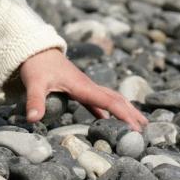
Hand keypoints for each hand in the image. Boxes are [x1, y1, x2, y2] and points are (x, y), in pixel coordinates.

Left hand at [20, 48, 146, 130]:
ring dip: (124, 110)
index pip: (109, 101)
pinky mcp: (79, 87)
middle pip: (116, 99)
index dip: (124, 115)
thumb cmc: (36, 65)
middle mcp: (88, 85)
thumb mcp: (34, 84)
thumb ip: (35, 101)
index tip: (136, 129)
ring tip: (137, 125)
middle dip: (132, 113)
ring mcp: (85, 86)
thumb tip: (33, 119)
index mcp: (83, 86)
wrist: (34, 48)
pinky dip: (107, 110)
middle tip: (146, 130)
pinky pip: (98, 100)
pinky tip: (107, 121)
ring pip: (110, 98)